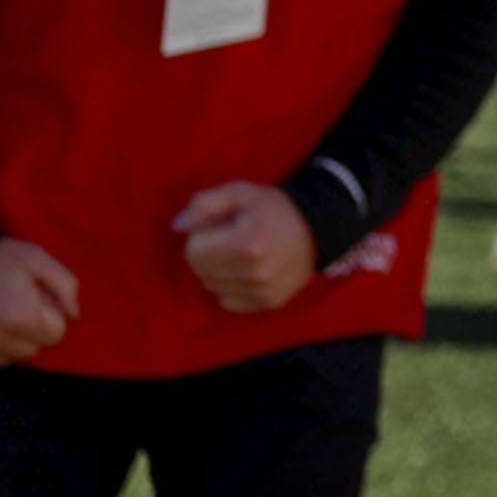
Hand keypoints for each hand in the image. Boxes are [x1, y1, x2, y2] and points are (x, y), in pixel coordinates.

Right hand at [0, 238, 77, 373]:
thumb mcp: (36, 258)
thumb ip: (65, 285)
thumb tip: (74, 315)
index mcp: (23, 317)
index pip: (56, 333)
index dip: (51, 315)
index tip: (39, 301)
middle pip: (32, 349)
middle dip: (31, 330)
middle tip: (16, 305)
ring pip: (5, 360)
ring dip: (7, 343)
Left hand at [175, 182, 317, 312]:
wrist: (319, 228)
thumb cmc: (275, 207)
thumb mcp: (240, 193)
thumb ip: (204, 204)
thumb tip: (177, 227)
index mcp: (246, 242)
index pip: (193, 250)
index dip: (202, 234)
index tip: (221, 226)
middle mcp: (254, 272)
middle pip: (200, 271)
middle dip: (207, 253)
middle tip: (230, 239)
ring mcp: (262, 291)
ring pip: (212, 287)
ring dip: (218, 271)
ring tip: (239, 254)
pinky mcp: (268, 303)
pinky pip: (227, 302)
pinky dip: (230, 287)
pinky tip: (247, 271)